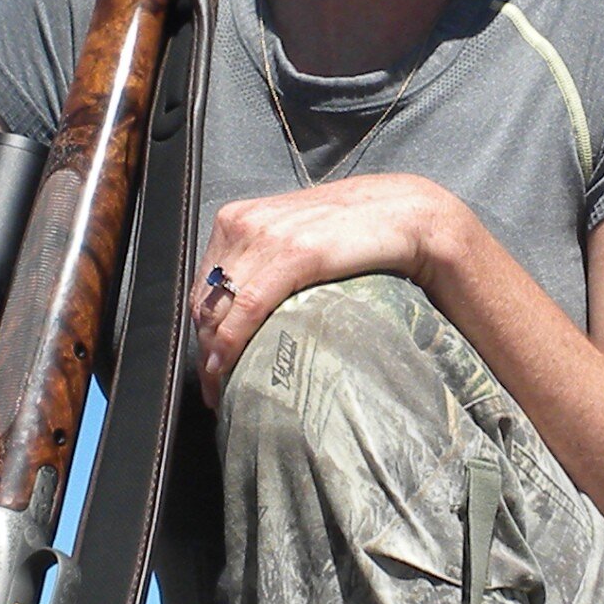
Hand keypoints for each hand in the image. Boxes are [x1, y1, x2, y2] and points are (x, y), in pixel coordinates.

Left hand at [193, 173, 459, 404]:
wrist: (403, 214)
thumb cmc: (351, 234)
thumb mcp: (294, 241)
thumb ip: (263, 264)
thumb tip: (239, 310)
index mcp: (237, 218)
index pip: (202, 286)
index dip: (200, 331)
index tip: (208, 367)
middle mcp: (244, 223)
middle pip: (206, 301)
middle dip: (205, 349)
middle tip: (216, 388)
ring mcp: (267, 235)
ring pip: (220, 309)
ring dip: (215, 355)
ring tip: (225, 389)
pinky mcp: (295, 251)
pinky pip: (248, 307)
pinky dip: (231, 342)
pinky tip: (228, 367)